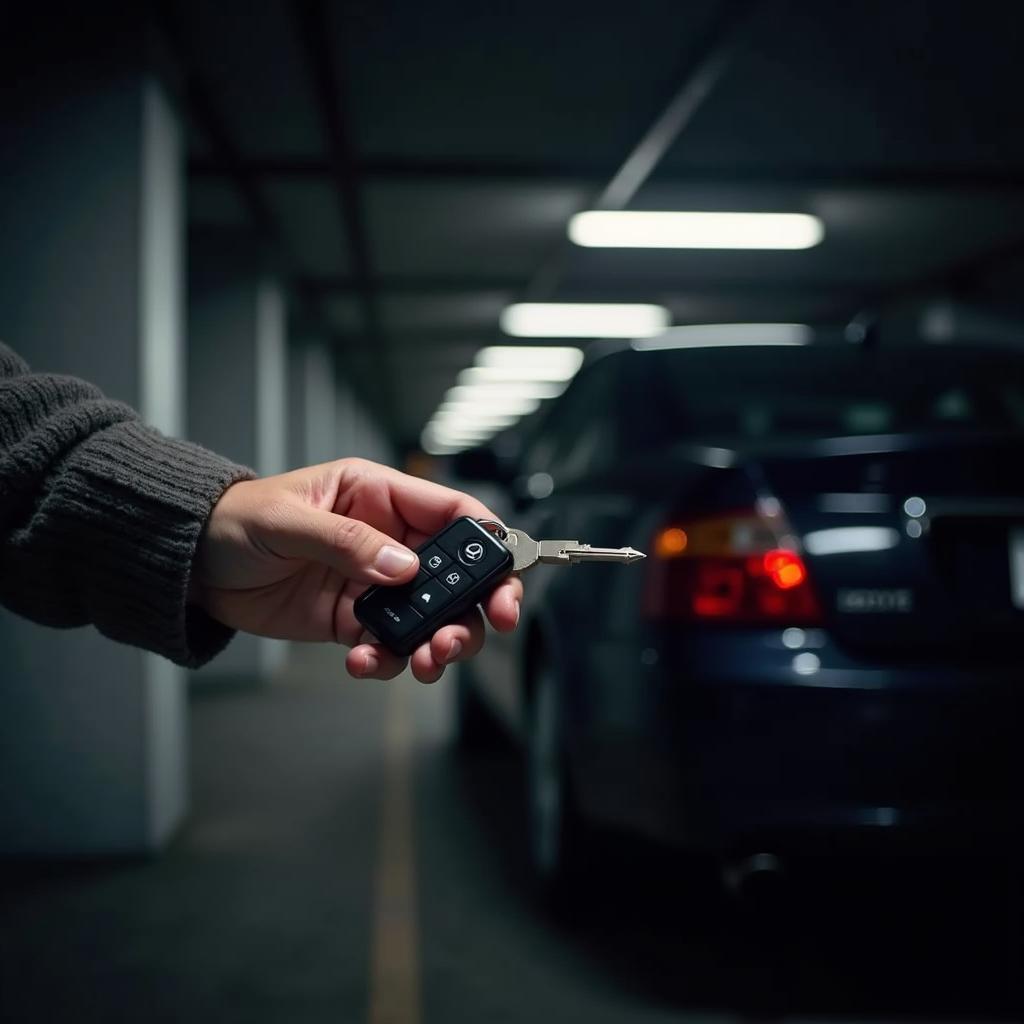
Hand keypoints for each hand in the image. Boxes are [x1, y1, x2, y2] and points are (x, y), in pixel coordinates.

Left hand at [190, 458, 521, 681]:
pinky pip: (390, 643)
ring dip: (437, 642)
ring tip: (426, 662)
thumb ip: (348, 542)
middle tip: (465, 636)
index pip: (453, 514)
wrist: (194, 565)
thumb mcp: (288, 520)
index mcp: (380, 497)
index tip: (505, 577)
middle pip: (457, 574)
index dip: (489, 543)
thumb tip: (403, 567)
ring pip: (432, 615)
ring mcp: (375, 583)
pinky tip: (367, 662)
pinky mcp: (355, 619)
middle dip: (473, 609)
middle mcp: (389, 540)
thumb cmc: (237, 520)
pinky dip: (389, 659)